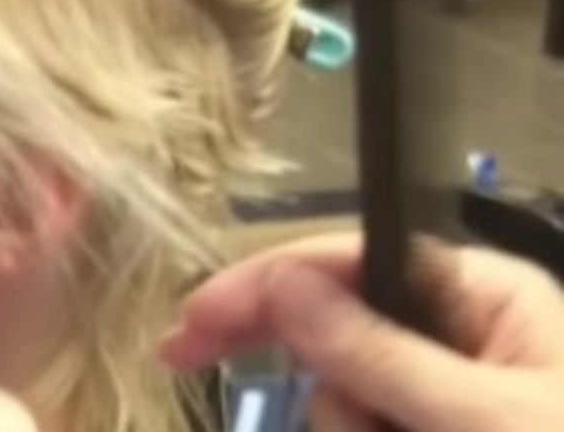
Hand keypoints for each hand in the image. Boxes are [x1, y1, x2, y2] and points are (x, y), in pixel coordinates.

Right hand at [161, 233, 563, 431]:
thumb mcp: (486, 422)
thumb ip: (381, 352)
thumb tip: (285, 284)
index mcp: (481, 298)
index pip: (351, 260)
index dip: (264, 283)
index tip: (189, 328)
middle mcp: (454, 336)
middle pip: (332, 329)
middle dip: (312, 376)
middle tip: (189, 357)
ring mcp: (438, 398)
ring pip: (338, 398)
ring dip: (344, 428)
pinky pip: (358, 428)